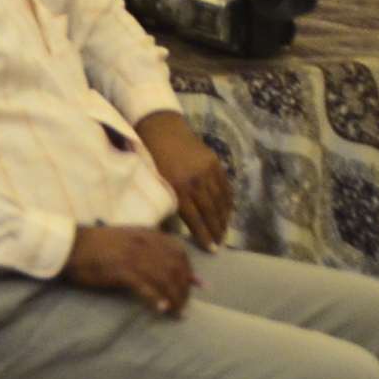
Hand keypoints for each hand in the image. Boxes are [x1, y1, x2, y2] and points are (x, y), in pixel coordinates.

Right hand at [65, 224, 195, 314]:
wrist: (68, 246)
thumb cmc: (97, 245)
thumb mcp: (128, 240)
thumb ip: (151, 250)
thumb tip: (163, 259)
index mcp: (147, 234)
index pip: (180, 253)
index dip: (188, 272)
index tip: (192, 288)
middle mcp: (144, 243)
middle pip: (176, 268)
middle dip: (184, 290)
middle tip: (183, 306)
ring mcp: (133, 257)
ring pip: (165, 280)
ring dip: (175, 299)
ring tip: (176, 314)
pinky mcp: (121, 271)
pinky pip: (146, 288)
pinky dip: (157, 299)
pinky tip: (161, 310)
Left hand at [137, 110, 230, 247]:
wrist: (161, 128)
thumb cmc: (151, 157)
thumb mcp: (152, 182)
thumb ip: (164, 204)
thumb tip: (169, 230)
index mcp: (177, 188)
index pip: (194, 218)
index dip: (204, 236)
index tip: (211, 250)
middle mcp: (195, 181)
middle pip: (210, 212)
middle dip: (216, 230)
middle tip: (220, 244)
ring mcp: (207, 171)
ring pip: (220, 201)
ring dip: (224, 218)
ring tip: (225, 232)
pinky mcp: (215, 163)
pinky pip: (225, 186)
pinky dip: (228, 201)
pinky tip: (228, 212)